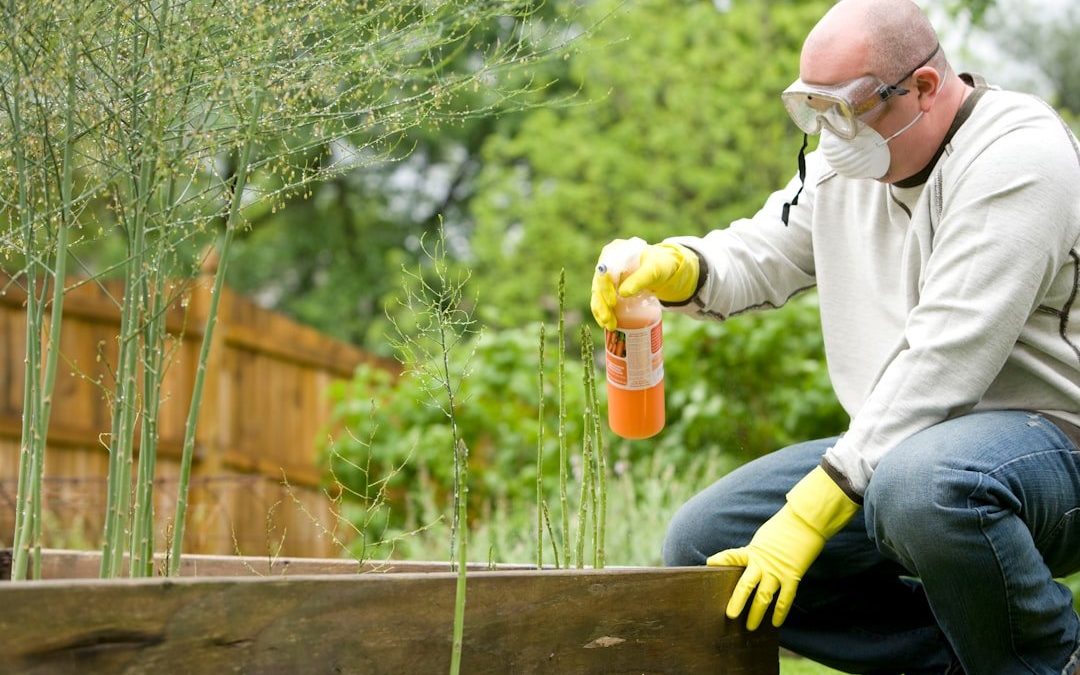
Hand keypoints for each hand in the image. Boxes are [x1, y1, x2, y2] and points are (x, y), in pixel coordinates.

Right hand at [589, 241, 698, 329]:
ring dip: (601, 311)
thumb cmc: (659, 264)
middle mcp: (606, 263)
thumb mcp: (654, 269)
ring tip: (609, 326)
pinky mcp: (609, 288)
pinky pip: (601, 300)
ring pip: (597, 295)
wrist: (662, 268)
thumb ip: (641, 278)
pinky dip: (602, 312)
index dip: (605, 287)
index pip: (604, 270)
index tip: (613, 302)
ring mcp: (606, 276)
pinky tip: (605, 324)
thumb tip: (623, 293)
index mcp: (615, 252)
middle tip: (609, 320)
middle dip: (602, 304)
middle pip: (598, 285)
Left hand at [706, 467, 857, 629]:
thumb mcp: (760, 540)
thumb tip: (742, 568)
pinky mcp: (793, 577)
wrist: (805, 523)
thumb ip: (751, 555)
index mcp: (752, 551)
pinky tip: (775, 623)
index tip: (709, 566)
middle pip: (746, 584)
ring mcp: (778, 571)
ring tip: (750, 627)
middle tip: (730, 615)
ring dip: (757, 613)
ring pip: (764, 596)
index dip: (720, 560)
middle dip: (738, 600)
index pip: (732, 556)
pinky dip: (780, 612)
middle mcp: (762, 563)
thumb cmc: (780, 531)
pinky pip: (785, 598)